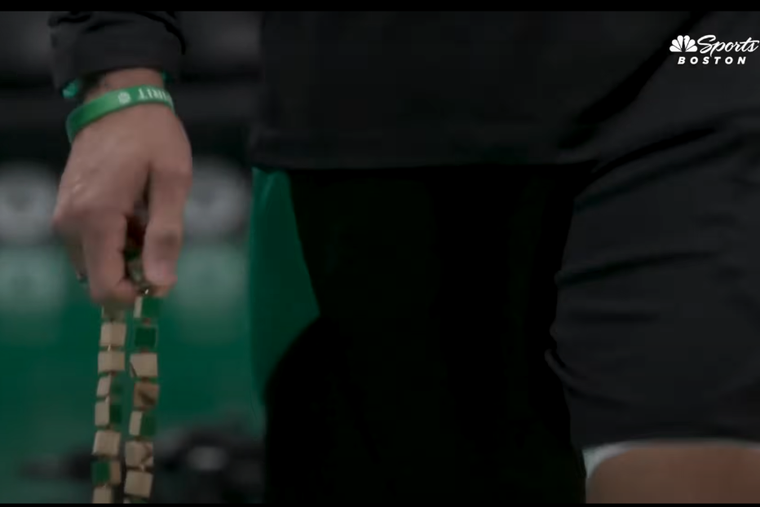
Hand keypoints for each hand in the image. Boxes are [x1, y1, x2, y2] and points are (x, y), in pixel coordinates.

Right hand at [53, 101, 191, 305]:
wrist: (119, 99)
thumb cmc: (153, 137)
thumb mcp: (173, 182)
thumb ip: (166, 235)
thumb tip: (160, 285)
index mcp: (96, 219)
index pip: (106, 290)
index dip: (137, 296)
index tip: (163, 277)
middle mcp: (69, 225)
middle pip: (100, 280)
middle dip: (134, 273)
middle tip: (160, 237)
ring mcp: (63, 217)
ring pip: (96, 264)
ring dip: (127, 256)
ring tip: (149, 219)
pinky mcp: (66, 210)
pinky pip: (90, 245)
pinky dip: (116, 242)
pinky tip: (135, 213)